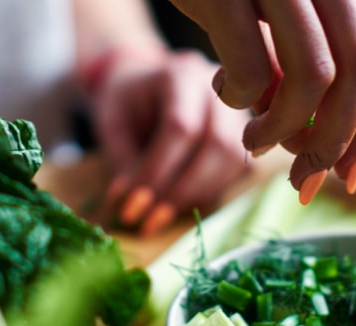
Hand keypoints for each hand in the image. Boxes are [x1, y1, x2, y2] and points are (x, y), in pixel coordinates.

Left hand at [86, 47, 251, 235]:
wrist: (144, 84)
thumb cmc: (125, 103)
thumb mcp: (112, 125)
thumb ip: (124, 161)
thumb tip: (133, 205)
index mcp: (180, 74)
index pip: (179, 126)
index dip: (157, 171)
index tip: (132, 205)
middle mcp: (218, 89)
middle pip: (215, 143)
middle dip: (181, 190)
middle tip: (148, 220)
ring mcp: (236, 110)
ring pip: (231, 159)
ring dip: (196, 195)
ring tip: (160, 216)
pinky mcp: (243, 133)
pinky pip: (236, 169)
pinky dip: (208, 191)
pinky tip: (180, 202)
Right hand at [169, 0, 355, 202]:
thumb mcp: (281, 17)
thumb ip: (309, 66)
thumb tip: (325, 148)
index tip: (346, 173)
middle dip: (334, 140)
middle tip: (302, 176)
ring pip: (315, 76)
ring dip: (286, 128)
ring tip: (255, 142)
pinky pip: (252, 68)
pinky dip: (240, 99)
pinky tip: (222, 92)